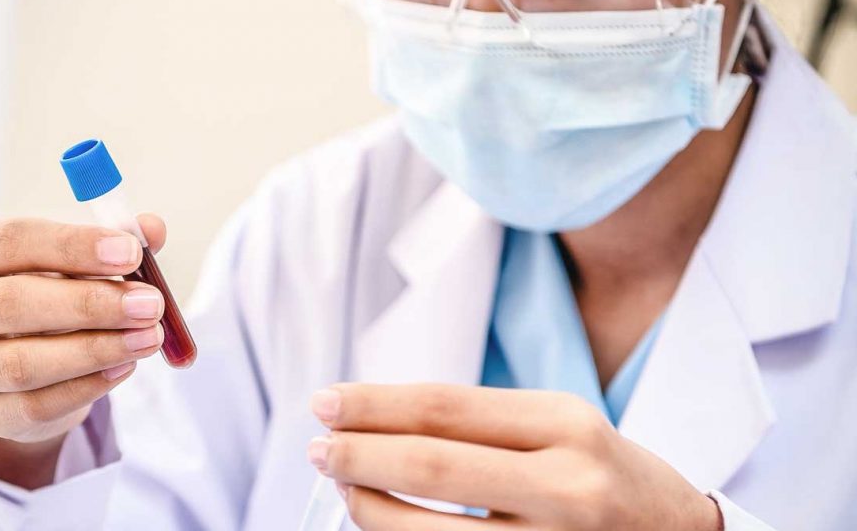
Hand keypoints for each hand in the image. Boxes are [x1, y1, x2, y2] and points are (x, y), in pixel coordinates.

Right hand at [0, 215, 167, 484]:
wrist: (29, 358)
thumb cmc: (51, 289)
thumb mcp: (77, 257)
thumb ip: (114, 241)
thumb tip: (151, 228)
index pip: (9, 242)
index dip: (73, 247)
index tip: (130, 253)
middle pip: (11, 304)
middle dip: (90, 304)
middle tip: (149, 303)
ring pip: (23, 363)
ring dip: (96, 349)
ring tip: (148, 337)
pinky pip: (36, 406)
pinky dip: (87, 386)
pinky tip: (124, 367)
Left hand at [308, 383, 721, 530]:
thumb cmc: (603, 473)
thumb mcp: (558, 425)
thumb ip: (476, 422)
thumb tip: (374, 422)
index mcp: (567, 425)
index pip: (444, 408)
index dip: (373, 404)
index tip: (324, 402)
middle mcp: (567, 486)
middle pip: (430, 467)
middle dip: (357, 455)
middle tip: (316, 447)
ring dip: (367, 507)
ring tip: (343, 484)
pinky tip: (383, 523)